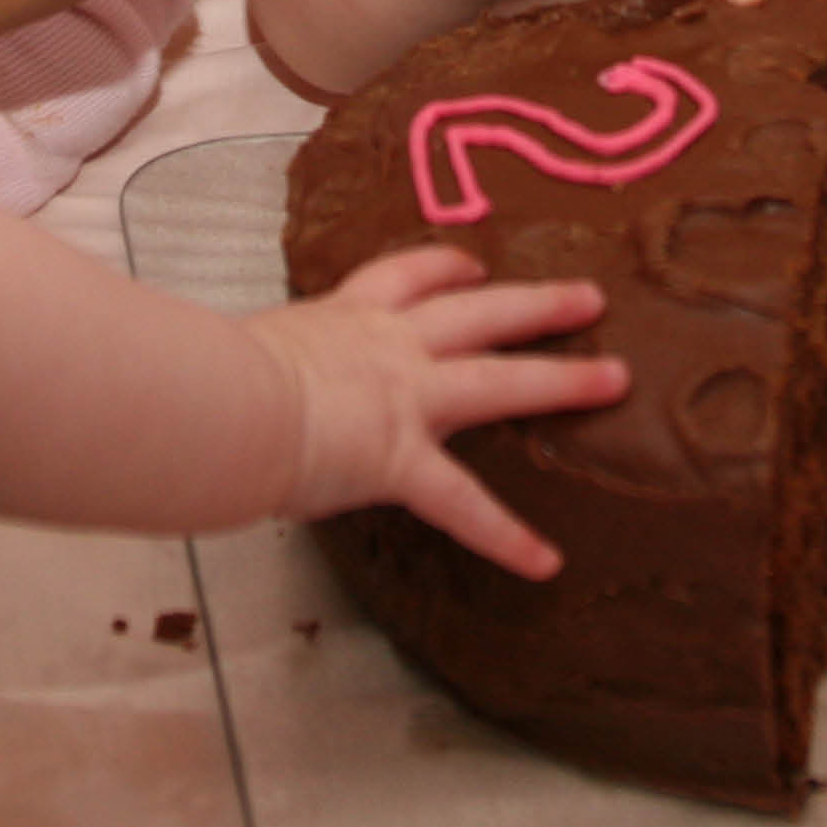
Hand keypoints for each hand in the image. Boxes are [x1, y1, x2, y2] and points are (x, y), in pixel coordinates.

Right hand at [250, 243, 627, 577]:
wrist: (219, 402)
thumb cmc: (209, 375)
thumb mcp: (238, 352)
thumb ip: (256, 363)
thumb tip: (214, 378)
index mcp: (343, 318)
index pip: (403, 278)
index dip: (445, 268)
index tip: (472, 264)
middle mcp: (385, 346)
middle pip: (477, 310)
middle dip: (535, 303)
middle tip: (587, 297)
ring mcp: (403, 396)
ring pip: (499, 377)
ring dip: (563, 379)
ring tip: (616, 378)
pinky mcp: (402, 456)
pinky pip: (465, 503)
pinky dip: (506, 536)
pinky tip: (545, 561)